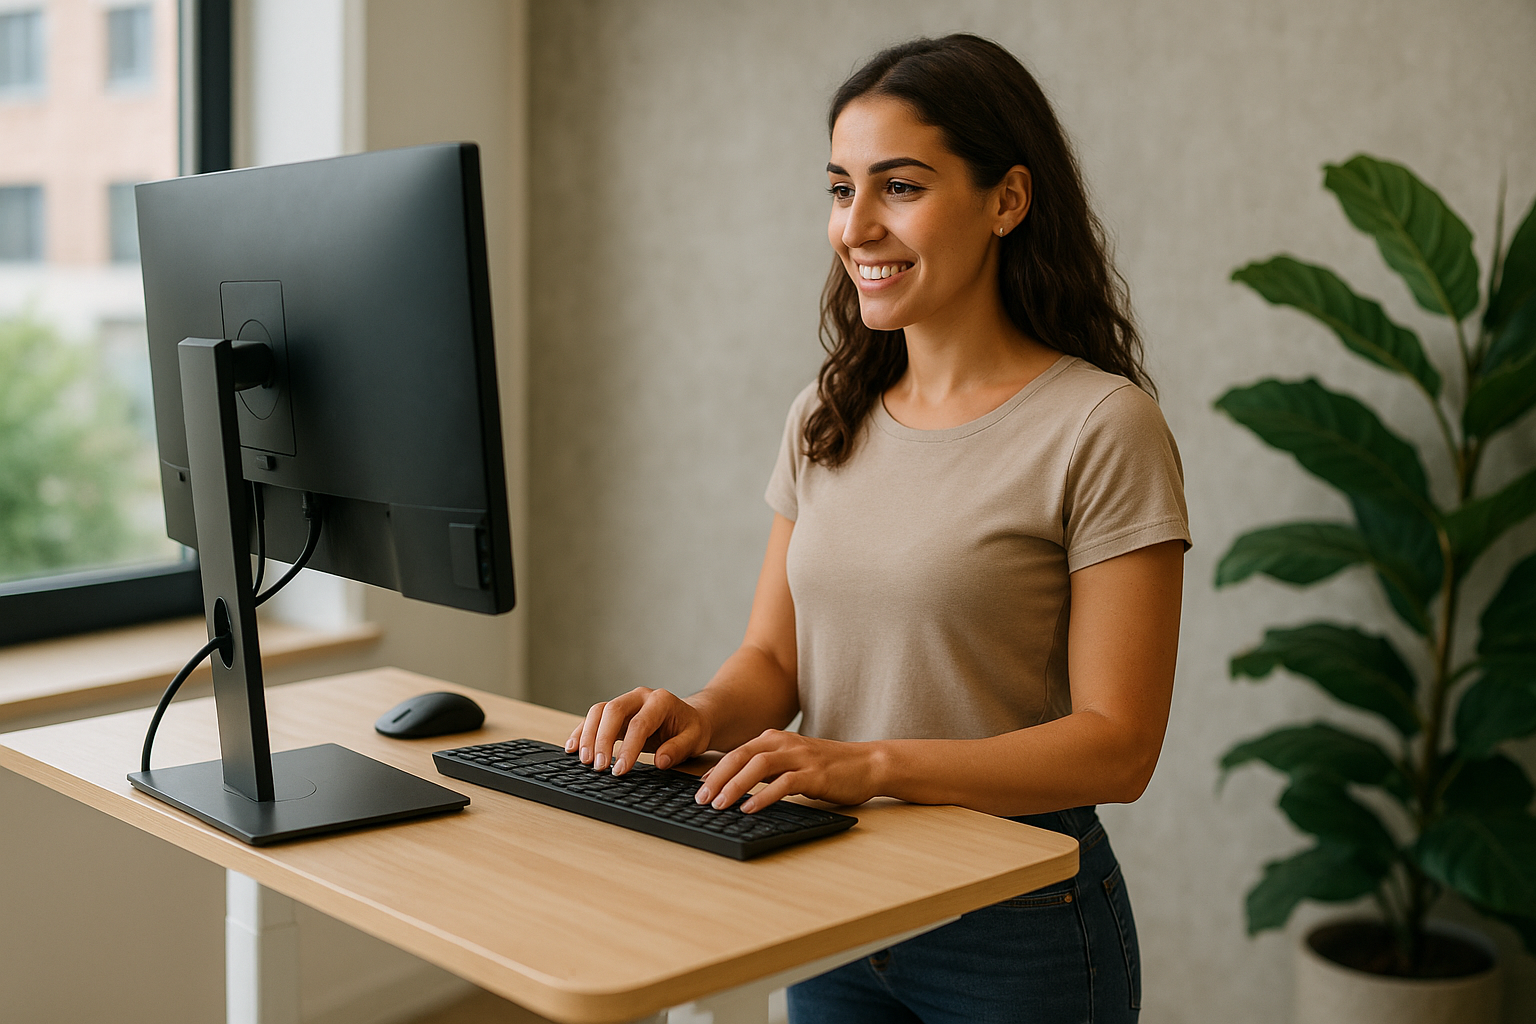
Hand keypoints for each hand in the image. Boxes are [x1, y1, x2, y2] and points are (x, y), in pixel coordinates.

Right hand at [566, 687, 712, 774]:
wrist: (689, 718)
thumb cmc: (691, 729)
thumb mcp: (694, 739)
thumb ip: (678, 748)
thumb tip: (660, 760)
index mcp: (661, 701)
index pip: (640, 723)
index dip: (628, 747)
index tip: (620, 770)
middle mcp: (639, 696)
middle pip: (612, 710)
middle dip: (602, 739)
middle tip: (599, 766)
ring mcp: (625, 702)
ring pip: (598, 711)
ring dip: (588, 736)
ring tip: (585, 761)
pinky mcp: (615, 713)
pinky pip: (593, 718)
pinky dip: (581, 732)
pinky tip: (572, 748)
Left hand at [695, 730, 881, 812]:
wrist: (868, 763)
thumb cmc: (829, 767)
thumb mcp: (793, 763)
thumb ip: (768, 770)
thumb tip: (738, 788)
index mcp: (776, 740)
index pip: (737, 753)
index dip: (715, 771)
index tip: (699, 789)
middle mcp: (784, 744)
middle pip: (741, 756)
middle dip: (717, 778)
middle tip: (701, 799)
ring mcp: (800, 757)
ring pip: (758, 766)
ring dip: (735, 786)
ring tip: (720, 805)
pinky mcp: (814, 774)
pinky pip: (783, 783)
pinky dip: (764, 796)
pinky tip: (750, 808)